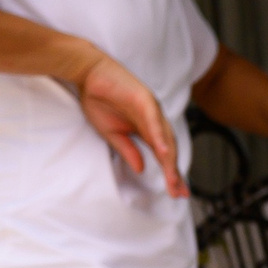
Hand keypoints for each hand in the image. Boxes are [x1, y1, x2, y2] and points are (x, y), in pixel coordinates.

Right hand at [73, 52, 185, 195]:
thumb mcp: (112, 134)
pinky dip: (160, 137)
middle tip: (180, 193)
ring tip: (173, 180)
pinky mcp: (145, 99)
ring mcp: (152, 110)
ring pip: (165, 138)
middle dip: (175, 173)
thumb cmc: (98, 100)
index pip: (163, 156)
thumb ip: (128, 150)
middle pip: (169, 151)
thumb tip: (142, 170)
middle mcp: (154, 121)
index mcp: (147, 130)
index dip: (170, 174)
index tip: (177, 193)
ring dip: (170, 160)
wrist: (88, 74)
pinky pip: (154, 121)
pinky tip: (164, 153)